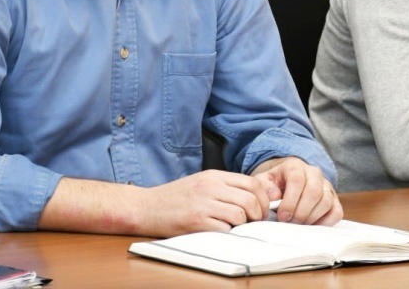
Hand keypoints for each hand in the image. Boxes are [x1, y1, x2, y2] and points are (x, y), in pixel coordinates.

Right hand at [40, 169, 274, 236]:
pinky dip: (228, 233)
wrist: (145, 206)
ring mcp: (203, 204)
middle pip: (250, 199)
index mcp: (214, 176)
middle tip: (255, 223)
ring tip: (237, 228)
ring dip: (244, 225)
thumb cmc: (174, 197)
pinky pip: (224, 229)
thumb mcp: (201, 183)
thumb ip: (224, 187)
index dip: (263, 198)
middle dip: (258, 214)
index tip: (262, 210)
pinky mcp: (195, 221)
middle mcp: (210, 187)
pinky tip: (222, 233)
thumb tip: (252, 198)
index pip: (251, 183)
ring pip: (240, 214)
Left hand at [251, 157, 342, 225]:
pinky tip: (313, 225)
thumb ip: (264, 186)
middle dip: (301, 212)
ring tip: (299, 223)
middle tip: (290, 222)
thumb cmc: (273, 185)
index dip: (290, 201)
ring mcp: (326, 185)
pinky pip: (337, 212)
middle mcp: (314, 173)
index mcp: (295, 166)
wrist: (285, 183)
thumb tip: (275, 196)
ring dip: (312, 217)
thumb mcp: (263, 182)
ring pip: (326, 201)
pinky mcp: (334, 199)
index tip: (282, 216)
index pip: (297, 180)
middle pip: (314, 192)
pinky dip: (326, 222)